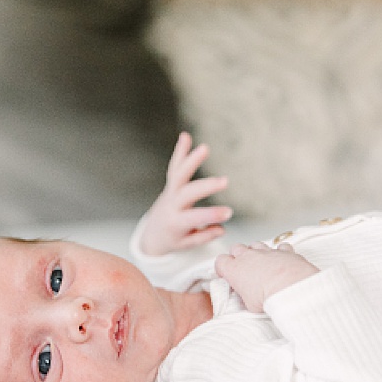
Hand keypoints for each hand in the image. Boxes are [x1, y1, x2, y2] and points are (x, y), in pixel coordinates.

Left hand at [138, 132, 231, 255]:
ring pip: (179, 175)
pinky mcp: (170, 184)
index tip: (229, 213)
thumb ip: (204, 236)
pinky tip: (186, 137)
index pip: (194, 218)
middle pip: (187, 193)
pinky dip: (180, 152)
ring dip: (191, 161)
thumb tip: (221, 228)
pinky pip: (175, 167)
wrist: (153, 233)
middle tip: (224, 181)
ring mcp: (170, 192)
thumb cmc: (174, 239)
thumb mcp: (187, 244)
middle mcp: (171, 205)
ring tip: (204, 148)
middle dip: (205, 187)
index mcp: (176, 223)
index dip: (211, 215)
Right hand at [214, 242, 319, 312]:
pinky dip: (280, 252)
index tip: (227, 275)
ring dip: (256, 251)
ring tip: (261, 263)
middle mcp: (248, 256)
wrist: (291, 288)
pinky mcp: (284, 251)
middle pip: (236, 248)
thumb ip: (246, 299)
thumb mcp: (250, 305)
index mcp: (235, 269)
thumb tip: (247, 301)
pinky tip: (282, 259)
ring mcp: (266, 251)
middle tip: (243, 267)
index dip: (223, 268)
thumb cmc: (269, 296)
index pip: (220, 261)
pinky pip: (280, 247)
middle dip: (237, 256)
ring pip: (256, 244)